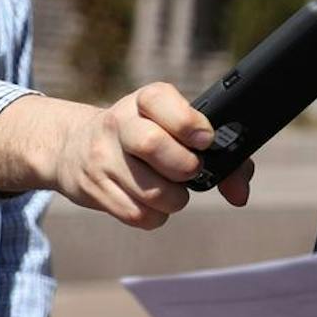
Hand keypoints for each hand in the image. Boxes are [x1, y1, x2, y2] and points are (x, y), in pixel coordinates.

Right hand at [0, 83, 253, 227]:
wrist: (75, 148)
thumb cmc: (147, 136)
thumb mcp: (172, 126)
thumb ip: (219, 153)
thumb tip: (240, 194)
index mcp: (144, 100)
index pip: (161, 100)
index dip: (189, 123)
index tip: (206, 140)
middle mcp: (118, 123)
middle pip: (152, 144)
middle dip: (184, 166)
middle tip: (192, 171)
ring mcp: (102, 157)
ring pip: (150, 190)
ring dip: (175, 199)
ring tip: (174, 191)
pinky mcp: (93, 190)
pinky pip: (136, 214)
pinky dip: (156, 216)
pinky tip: (154, 203)